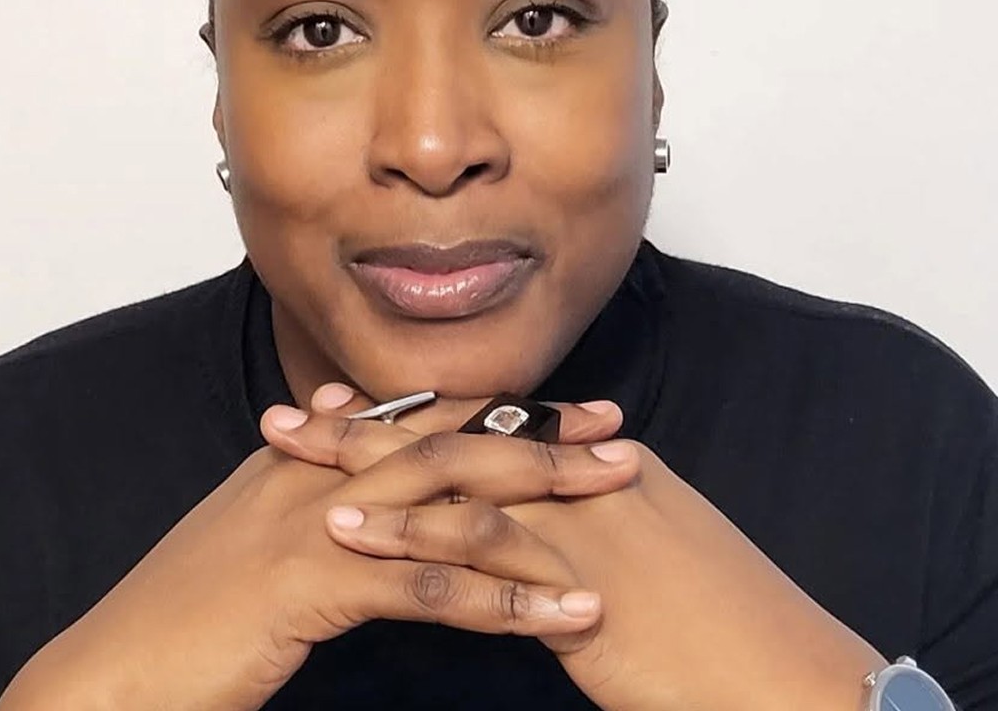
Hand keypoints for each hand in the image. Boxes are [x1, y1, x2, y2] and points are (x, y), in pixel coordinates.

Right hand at [0, 397, 630, 710]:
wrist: (110, 671)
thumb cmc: (189, 613)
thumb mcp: (256, 532)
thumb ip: (313, 487)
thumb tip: (355, 451)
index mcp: (309, 458)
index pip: (423, 418)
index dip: (500, 407)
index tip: (570, 407)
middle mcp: (320, 472)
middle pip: (452, 440)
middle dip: (541, 431)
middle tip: (620, 430)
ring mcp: (317, 521)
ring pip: (451, 497)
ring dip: (544, 496)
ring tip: (622, 495)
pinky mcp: (313, 581)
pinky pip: (427, 585)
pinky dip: (506, 598)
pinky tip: (566, 611)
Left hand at [275, 388, 888, 710]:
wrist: (794, 678)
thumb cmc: (721, 633)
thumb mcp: (650, 562)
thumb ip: (590, 534)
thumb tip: (539, 532)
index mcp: (597, 469)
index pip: (486, 429)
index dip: (410, 419)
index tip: (343, 411)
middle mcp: (583, 477)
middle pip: (457, 437)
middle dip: (370, 425)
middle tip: (294, 414)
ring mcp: (580, 520)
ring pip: (456, 475)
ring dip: (369, 465)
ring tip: (296, 457)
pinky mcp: (579, 575)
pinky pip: (481, 542)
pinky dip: (409, 532)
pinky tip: (350, 534)